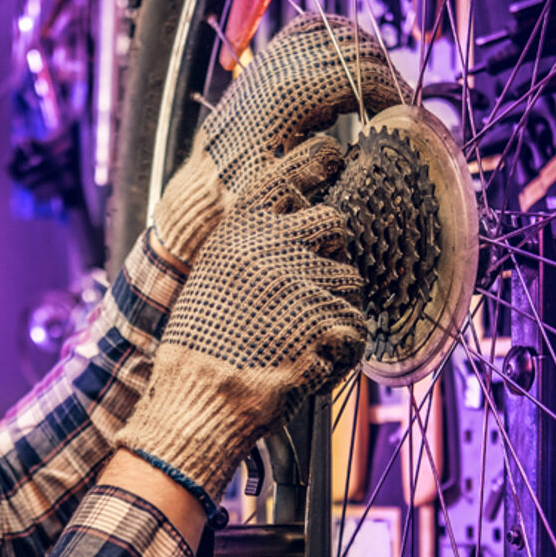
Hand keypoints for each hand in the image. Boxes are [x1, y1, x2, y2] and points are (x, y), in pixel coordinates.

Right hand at [118, 172, 366, 510]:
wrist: (199, 399)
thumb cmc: (200, 347)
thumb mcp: (211, 278)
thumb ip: (249, 248)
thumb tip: (293, 232)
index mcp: (239, 231)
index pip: (288, 176)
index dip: (316, 164)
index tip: (332, 157)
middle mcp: (274, 245)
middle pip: (335, 224)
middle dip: (331, 256)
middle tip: (307, 292)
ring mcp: (305, 279)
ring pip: (351, 281)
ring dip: (336, 310)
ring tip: (297, 339)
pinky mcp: (328, 318)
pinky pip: (356, 328)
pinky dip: (340, 350)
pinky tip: (307, 362)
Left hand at [151, 14, 407, 267]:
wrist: (202, 192)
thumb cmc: (241, 200)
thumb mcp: (288, 191)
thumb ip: (328, 163)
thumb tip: (370, 138)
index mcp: (285, 97)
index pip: (359, 72)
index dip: (392, 91)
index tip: (406, 117)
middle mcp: (276, 70)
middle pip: (353, 46)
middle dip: (384, 72)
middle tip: (399, 105)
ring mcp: (268, 61)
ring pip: (334, 30)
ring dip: (364, 54)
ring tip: (379, 90)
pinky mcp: (264, 62)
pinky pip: (310, 31)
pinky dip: (339, 44)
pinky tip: (350, 74)